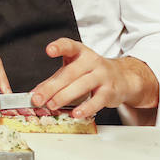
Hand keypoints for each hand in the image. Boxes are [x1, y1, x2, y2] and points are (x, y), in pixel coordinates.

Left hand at [30, 38, 159, 118]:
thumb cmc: (92, 72)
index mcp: (79, 52)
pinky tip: (76, 113)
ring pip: (82, 85)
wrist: (122, 77)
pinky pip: (97, 100)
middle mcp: (91, 61)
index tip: (49, 50)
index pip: (68, 46)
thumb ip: (55, 79)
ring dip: (64, 96)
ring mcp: (102, 75)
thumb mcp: (73, 69)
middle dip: (51, 87)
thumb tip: (36, 93)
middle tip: (37, 98)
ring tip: (52, 105)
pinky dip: (86, 108)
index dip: (59, 47)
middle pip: (69, 73)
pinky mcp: (110, 90)